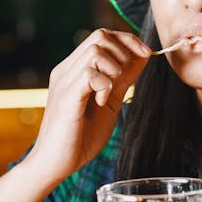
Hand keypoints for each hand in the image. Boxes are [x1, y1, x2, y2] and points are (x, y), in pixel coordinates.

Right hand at [28, 28, 150, 184]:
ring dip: (114, 68)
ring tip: (110, 92)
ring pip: (96, 49)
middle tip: (125, 79)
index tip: (146, 53)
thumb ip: (123, 80)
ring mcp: (64, 81)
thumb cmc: (80, 138)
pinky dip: (104, 84)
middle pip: (100, 36)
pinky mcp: (66, 96)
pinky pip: (90, 73)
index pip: (102, 36)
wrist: (55, 165)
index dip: (127, 40)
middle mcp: (66, 70)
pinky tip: (101, 102)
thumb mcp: (110, 102)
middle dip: (124, 51)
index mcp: (75, 70)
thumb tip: (142, 57)